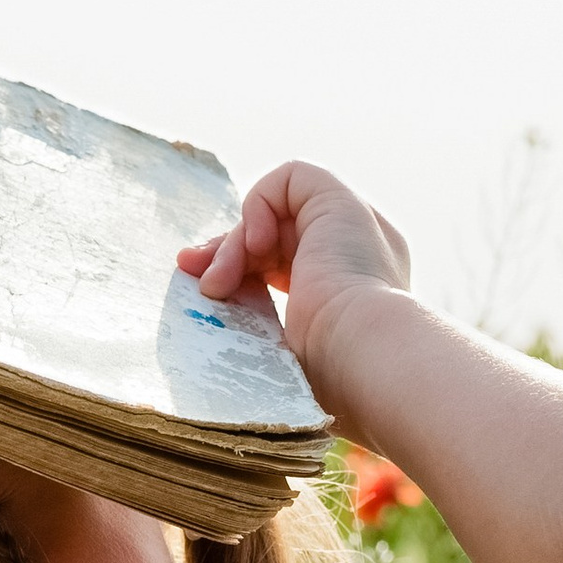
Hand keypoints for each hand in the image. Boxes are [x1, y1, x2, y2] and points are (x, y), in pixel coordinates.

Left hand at [177, 162, 413, 432]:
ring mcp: (355, 226)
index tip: (210, 297)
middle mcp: (359, 253)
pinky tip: (255, 248)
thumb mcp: (286, 360)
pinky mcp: (343, 202)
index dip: (244, 273)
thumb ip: (262, 339)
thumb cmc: (330, 386)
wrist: (366, 361)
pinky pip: (291, 177)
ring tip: (218, 287)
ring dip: (235, 244)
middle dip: (227, 254)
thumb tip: (221, 338)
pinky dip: (258, 204)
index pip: (290, 264)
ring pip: (278, 213)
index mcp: (356, 292)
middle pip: (278, 236)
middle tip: (196, 280)